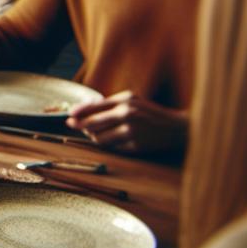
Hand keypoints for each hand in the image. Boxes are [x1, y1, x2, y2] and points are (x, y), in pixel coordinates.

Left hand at [65, 91, 187, 153]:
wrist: (177, 128)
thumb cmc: (150, 112)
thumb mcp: (132, 100)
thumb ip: (109, 103)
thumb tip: (82, 109)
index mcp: (126, 100)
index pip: (94, 107)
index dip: (78, 112)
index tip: (69, 116)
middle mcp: (127, 114)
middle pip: (92, 124)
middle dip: (80, 126)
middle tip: (73, 125)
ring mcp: (131, 131)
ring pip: (99, 138)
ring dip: (94, 136)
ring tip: (96, 132)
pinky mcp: (135, 145)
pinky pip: (112, 147)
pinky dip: (110, 144)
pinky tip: (115, 139)